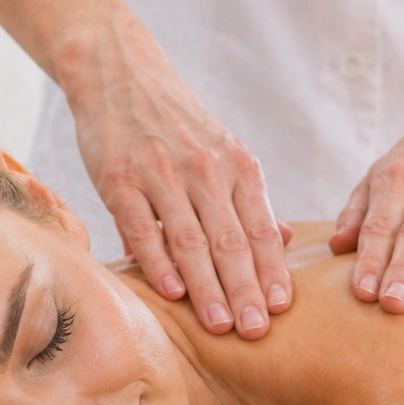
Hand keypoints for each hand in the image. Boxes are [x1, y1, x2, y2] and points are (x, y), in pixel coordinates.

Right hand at [65, 23, 292, 338]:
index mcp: (238, 165)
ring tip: (220, 325)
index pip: (261, 228)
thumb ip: (248, 199)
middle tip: (257, 331)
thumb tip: (284, 239)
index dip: (272, 271)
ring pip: (190, 240)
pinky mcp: (120, 179)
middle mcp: (205, 169)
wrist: (119, 73)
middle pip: (231, 241)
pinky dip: (158, 262)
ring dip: (207, 287)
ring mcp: (161, 174)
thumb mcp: (223, 151)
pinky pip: (143, 227)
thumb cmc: (176, 124)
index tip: (282, 310)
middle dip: (246, 290)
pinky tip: (173, 292)